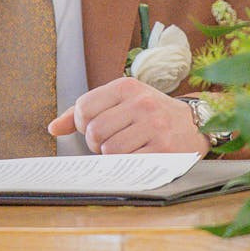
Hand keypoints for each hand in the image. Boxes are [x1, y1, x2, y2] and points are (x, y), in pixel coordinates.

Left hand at [48, 76, 208, 154]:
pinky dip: (127, 164)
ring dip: (111, 156)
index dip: (81, 124)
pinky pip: (129, 163)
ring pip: (109, 150)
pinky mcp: (164, 149)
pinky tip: (137, 156)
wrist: (196, 123)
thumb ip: (87, 110)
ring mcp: (154, 126)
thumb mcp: (122, 101)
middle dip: (96, 143)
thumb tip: (53, 127)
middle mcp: (141, 103)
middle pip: (95, 131)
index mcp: (127, 86)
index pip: (84, 107)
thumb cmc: (150, 113)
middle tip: (109, 143)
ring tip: (125, 149)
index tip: (92, 128)